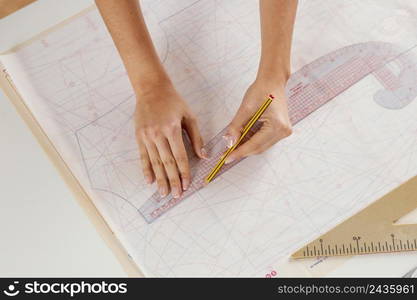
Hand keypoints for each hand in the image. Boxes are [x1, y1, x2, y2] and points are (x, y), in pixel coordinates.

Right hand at [135, 83, 205, 197]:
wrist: (151, 89)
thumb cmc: (173, 102)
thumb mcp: (189, 116)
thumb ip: (196, 137)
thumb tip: (204, 155)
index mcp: (172, 129)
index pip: (179, 156)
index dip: (184, 172)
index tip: (187, 184)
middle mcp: (158, 134)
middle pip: (167, 163)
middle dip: (172, 180)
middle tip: (176, 195)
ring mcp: (147, 136)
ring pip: (155, 162)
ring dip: (160, 179)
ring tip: (163, 193)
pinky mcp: (139, 136)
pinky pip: (143, 156)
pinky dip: (146, 169)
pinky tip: (149, 181)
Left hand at [224, 79, 291, 162]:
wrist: (273, 81)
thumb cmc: (261, 90)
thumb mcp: (245, 108)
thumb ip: (236, 127)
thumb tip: (229, 143)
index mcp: (277, 125)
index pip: (254, 145)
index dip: (239, 152)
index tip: (226, 158)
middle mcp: (283, 131)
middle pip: (258, 148)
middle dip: (241, 151)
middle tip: (226, 154)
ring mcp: (284, 131)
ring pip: (261, 146)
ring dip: (246, 146)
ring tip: (232, 146)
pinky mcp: (281, 130)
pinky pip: (264, 140)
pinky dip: (252, 141)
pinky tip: (242, 139)